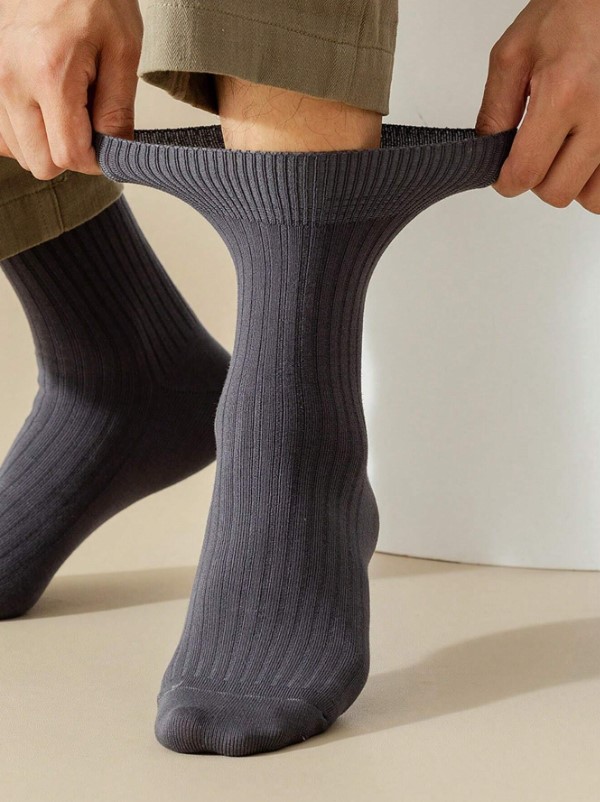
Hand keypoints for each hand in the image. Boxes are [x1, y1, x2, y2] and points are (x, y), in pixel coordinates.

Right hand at [0, 0, 142, 178]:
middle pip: (39, 162)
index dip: (93, 161)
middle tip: (89, 124)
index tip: (107, 145)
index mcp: (49, 74)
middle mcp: (12, 80)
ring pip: (19, 150)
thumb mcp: (123, 50)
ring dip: (47, 142)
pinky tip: (47, 110)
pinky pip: (3, 130)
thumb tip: (115, 152)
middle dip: (69, 154)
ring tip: (68, 107)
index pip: (67, 155)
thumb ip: (118, 109)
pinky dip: (27, 130)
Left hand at [475, 0, 599, 212]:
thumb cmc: (571, 12)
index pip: (526, 173)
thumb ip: (495, 110)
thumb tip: (487, 154)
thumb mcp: (514, 53)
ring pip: (591, 198)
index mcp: (563, 93)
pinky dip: (597, 180)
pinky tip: (586, 156)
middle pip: (558, 192)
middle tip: (536, 151)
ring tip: (566, 150)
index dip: (506, 181)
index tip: (504, 173)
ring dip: (572, 183)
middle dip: (538, 179)